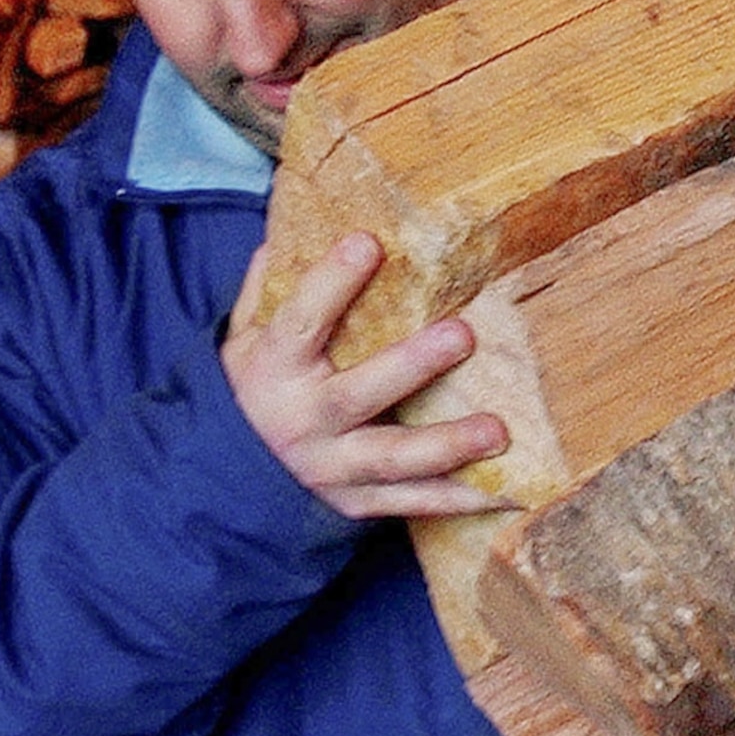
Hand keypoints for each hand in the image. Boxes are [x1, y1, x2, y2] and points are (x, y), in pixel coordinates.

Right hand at [223, 233, 507, 521]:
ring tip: (498, 431)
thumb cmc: (248, 393)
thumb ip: (265, 290)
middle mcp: (303, 422)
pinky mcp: (357, 502)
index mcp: (273, 369)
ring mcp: (332, 469)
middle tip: (462, 334)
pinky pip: (413, 504)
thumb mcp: (242, 340)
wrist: (226, 481)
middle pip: (357, 394)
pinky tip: (508, 492)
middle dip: (411, 366)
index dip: (332, 283)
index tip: (368, 242)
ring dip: (448, 445)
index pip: (300, 321)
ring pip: (393, 459)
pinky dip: (461, 500)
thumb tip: (287, 232)